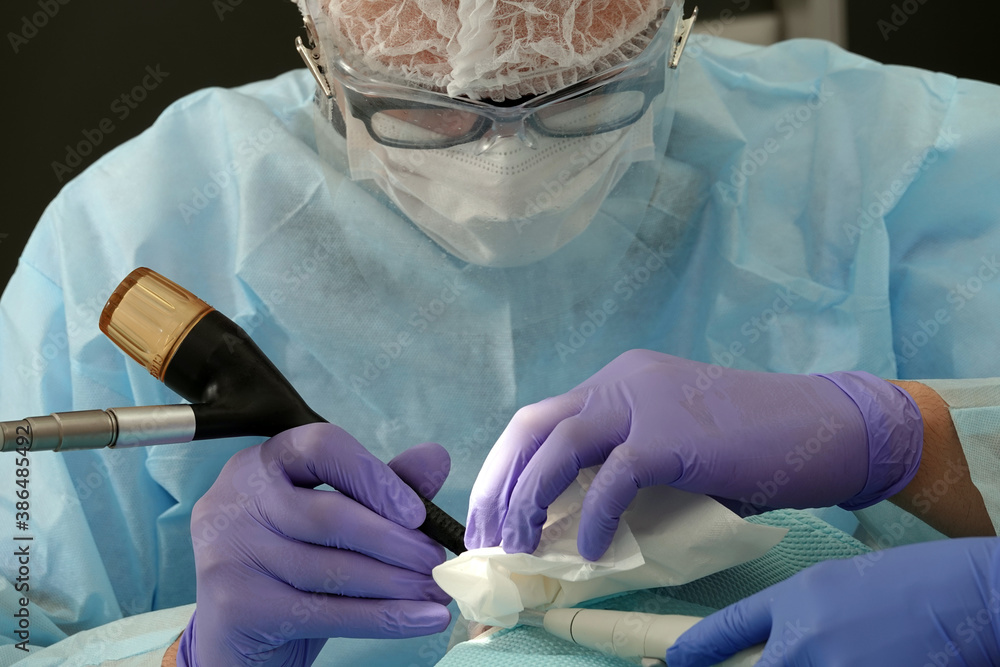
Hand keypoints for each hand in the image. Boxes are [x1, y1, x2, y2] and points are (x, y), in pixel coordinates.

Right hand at [177, 424, 452, 666]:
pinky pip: (326, 613)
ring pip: (331, 569)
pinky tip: (423, 619)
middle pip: (330, 515)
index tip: (417, 514)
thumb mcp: (333, 520)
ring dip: (397, 585)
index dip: (375, 478)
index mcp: (261, 464)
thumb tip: (435, 456)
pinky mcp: (234, 607)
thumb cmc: (290, 570)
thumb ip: (379, 486)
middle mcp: (235, 500)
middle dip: (395, 543)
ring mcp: (228, 553)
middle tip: (437, 563)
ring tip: (437, 592)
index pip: (321, 447)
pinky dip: (385, 618)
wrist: (238, 641)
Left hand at [466, 349, 921, 559]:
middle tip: (486, 536)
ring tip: (521, 546)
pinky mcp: (673, 434)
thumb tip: (568, 519)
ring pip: (558, 445)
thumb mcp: (671, 446)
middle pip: (531, 425)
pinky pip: (613, 477)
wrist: (825, 429)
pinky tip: (593, 551)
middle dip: (498, 483)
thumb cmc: (752, 447)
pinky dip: (595, 517)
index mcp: (618, 382)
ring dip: (528, 499)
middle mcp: (622, 381)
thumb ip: (620, 463)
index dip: (504, 467)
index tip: (490, 515)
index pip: (538, 419)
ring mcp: (646, 402)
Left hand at [666, 537, 999, 665]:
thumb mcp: (833, 585)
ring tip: (808, 654)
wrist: (965, 596)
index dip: (696, 647)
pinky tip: (844, 662)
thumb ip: (795, 614)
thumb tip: (771, 642)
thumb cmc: (904, 583)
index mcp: (796, 599)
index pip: (728, 627)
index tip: (673, 660)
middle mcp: (807, 638)